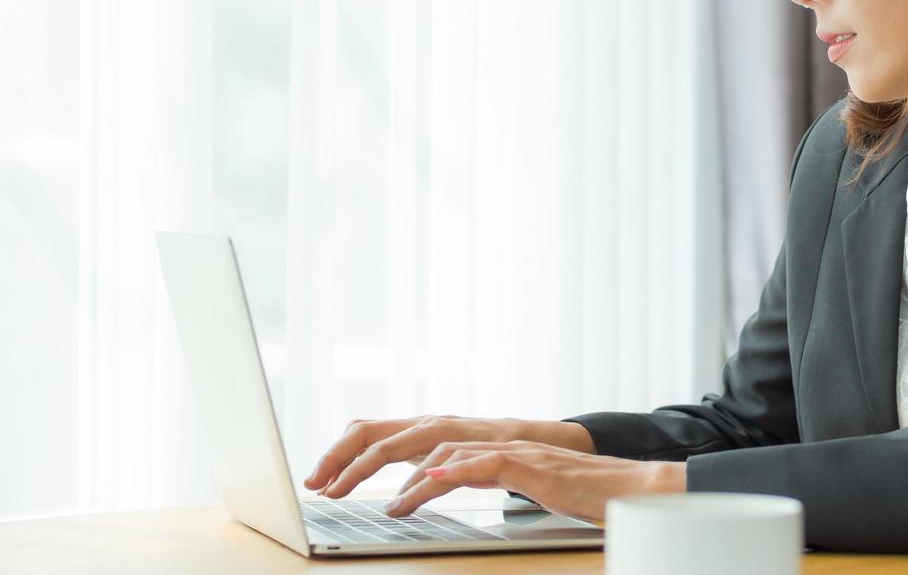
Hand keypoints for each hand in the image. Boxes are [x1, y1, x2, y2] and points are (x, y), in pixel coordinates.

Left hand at [303, 415, 590, 497]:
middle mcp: (449, 426)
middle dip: (344, 458)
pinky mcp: (504, 458)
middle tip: (318, 486)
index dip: (342, 452)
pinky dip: (430, 481)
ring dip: (377, 470)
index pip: (377, 431)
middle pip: (383, 432)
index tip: (315, 479)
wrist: (575, 460)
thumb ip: (434, 468)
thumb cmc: (520, 466)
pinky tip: (410, 499)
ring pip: (414, 445)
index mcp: (436, 429)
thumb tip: (402, 489)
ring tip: (347, 493)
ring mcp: (475, 439)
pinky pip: (459, 467)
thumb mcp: (465, 464)